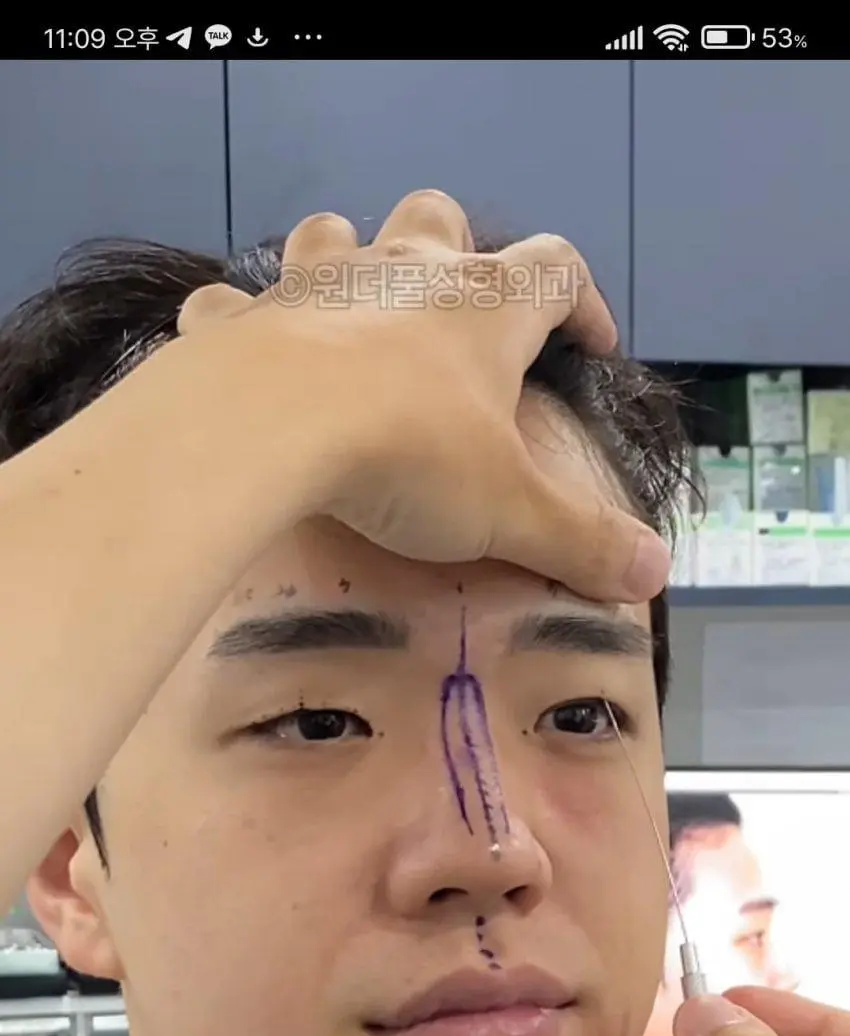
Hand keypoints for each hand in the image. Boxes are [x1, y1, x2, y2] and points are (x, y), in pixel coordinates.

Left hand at [176, 189, 667, 604]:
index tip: (590, 346)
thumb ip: (582, 540)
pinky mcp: (241, 319)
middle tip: (460, 313)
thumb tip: (654, 572)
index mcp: (487, 306)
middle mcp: (405, 273)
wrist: (268, 428)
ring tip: (353, 310)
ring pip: (335, 232)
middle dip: (456, 250)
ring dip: (346, 258)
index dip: (583, 302)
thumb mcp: (511, 513)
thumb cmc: (407, 456)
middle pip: (441, 219)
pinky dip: (241, 320)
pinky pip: (233, 302)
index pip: (557, 270)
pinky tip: (243, 348)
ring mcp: (316, 285)